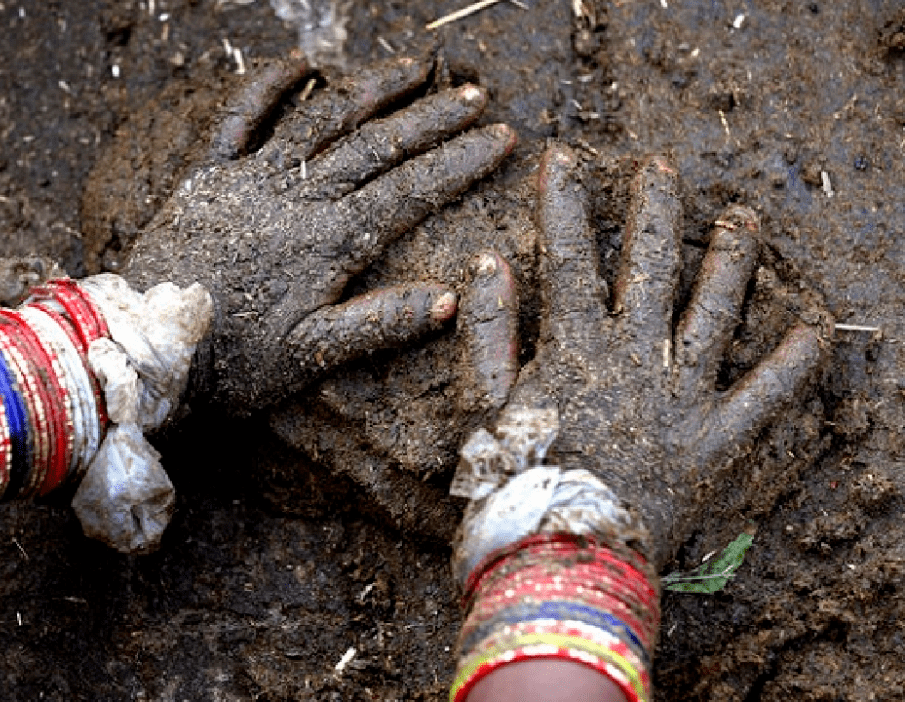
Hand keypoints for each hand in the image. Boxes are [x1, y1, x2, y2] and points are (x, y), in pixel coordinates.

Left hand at [103, 54, 514, 411]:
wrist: (145, 347)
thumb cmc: (231, 363)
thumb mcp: (311, 358)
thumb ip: (380, 323)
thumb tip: (451, 299)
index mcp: (326, 242)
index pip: (409, 191)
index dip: (458, 163)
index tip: (499, 138)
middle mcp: (294, 198)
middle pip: (376, 145)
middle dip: (431, 118)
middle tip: (475, 95)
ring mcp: (249, 180)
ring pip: (321, 119)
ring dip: (371, 88)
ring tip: (414, 66)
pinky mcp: (208, 176)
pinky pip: (240, 118)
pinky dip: (269, 87)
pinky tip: (301, 65)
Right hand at [465, 145, 831, 567]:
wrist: (562, 558)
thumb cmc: (514, 485)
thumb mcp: (485, 404)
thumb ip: (487, 329)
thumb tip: (487, 260)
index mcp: (574, 346)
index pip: (568, 257)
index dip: (564, 204)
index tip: (562, 158)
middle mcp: (635, 358)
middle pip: (649, 267)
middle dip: (654, 210)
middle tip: (662, 166)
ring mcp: (681, 396)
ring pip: (713, 311)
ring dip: (730, 260)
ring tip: (744, 216)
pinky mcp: (716, 440)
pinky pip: (763, 395)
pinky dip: (792, 363)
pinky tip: (816, 326)